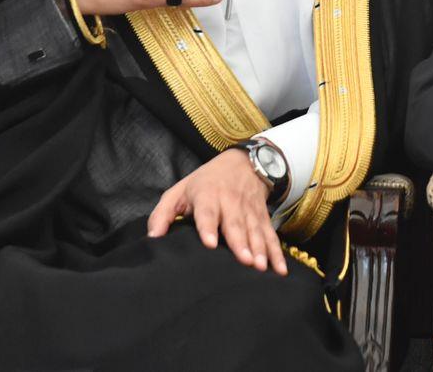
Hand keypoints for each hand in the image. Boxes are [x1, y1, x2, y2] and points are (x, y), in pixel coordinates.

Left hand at [145, 149, 287, 274]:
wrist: (242, 162)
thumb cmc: (205, 182)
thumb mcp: (180, 190)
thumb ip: (163, 214)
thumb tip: (153, 238)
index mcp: (207, 195)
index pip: (207, 212)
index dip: (209, 227)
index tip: (211, 244)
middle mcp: (231, 202)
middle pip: (235, 224)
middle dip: (241, 243)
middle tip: (245, 261)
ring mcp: (249, 211)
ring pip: (255, 231)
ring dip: (260, 249)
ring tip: (261, 267)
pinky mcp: (262, 218)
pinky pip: (270, 236)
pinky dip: (277, 253)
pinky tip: (280, 269)